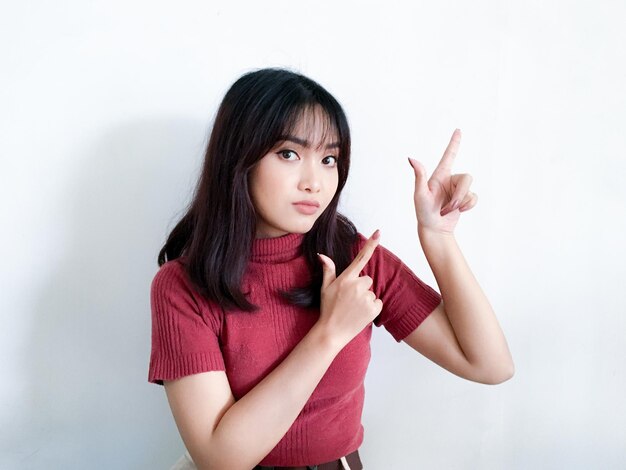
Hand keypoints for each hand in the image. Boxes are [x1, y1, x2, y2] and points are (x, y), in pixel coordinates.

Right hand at [316, 230, 382, 348]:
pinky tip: (360, 313)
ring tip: (353, 309)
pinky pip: (378, 302)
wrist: (332, 332)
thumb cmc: (327, 309)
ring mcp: (366, 297)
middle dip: (361, 287)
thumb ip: (328, 270)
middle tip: (349, 299)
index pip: (360, 258)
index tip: (378, 232)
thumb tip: (322, 254)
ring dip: (365, 299)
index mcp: (346, 278)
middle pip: (367, 279)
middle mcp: (357, 286)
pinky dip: (372, 308)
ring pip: (372, 292)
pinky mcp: (373, 308)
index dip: (370, 244)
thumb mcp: (325, 288)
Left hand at [407, 129, 477, 234]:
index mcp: (439, 175)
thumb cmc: (423, 213)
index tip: (458, 130)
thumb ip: (419, 176)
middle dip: (459, 195)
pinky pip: (474, 198)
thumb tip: (411, 158)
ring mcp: (458, 189)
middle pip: (467, 178)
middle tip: (448, 207)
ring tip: (448, 211)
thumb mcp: (420, 194)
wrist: (433, 229)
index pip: (449, 155)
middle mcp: (450, 180)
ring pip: (470, 189)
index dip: (454, 143)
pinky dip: (468, 206)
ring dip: (461, 202)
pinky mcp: (464, 199)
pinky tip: (459, 211)